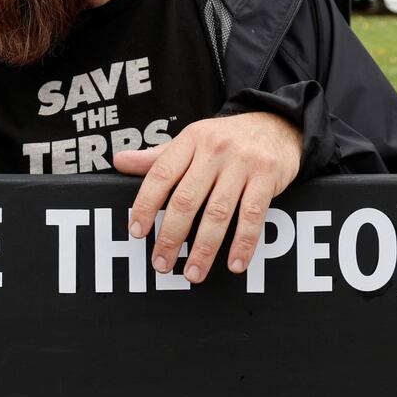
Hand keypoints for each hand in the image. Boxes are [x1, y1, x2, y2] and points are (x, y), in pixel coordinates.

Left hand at [113, 112, 302, 283]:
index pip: (160, 175)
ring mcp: (243, 164)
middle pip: (186, 200)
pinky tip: (234, 264)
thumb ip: (157, 157)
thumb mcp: (191, 140)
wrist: (278, 123)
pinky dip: (243, 243)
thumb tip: (119, 162)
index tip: (137, 232)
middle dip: (171, 237)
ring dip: (204, 248)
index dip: (145, 205)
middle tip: (161, 264)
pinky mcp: (268, 177)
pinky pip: (253, 216)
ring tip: (193, 273)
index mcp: (190, 140)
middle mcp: (214, 150)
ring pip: (218, 213)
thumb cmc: (226, 139)